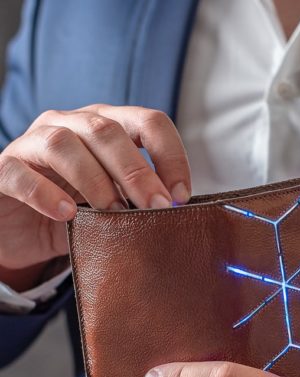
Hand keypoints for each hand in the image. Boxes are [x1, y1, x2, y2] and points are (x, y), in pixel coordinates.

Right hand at [0, 104, 190, 287]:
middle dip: (137, 172)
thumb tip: (179, 215)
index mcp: (106, 128)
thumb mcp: (115, 206)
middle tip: (156, 208)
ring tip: (113, 213)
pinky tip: (66, 214)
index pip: (148, 122)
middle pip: (106, 131)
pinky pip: (19, 174)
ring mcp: (32, 144)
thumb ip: (141, 202)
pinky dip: (44, 193)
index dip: (171, 155)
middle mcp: (70, 126)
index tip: (181, 196)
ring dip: (95, 180)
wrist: (21, 231)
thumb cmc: (77, 213)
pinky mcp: (3, 171)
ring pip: (63, 145)